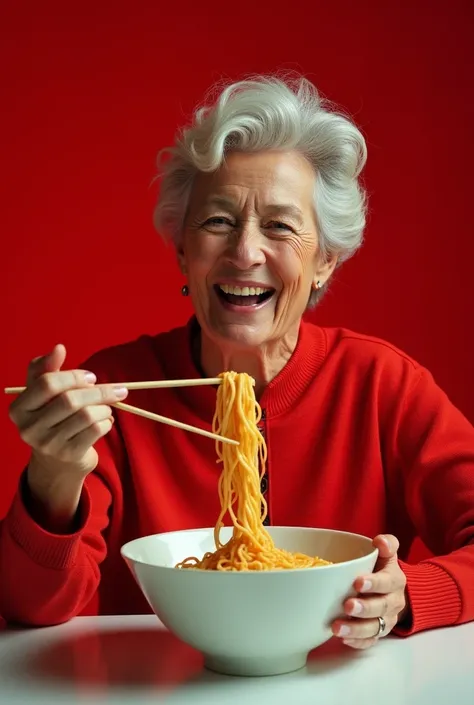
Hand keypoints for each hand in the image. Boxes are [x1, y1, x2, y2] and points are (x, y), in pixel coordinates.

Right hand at [8, 343, 127, 485]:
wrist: (57, 460)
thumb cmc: (52, 416)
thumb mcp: (44, 392)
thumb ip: (47, 368)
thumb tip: (58, 348)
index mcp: (19, 408)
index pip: (47, 383)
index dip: (73, 376)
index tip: (91, 377)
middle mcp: (29, 428)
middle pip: (70, 400)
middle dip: (98, 391)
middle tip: (116, 390)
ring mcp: (48, 444)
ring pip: (86, 415)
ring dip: (104, 407)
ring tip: (107, 407)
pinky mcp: (69, 455)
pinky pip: (96, 430)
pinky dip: (107, 422)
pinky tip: (105, 421)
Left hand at [331, 534, 407, 649]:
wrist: (393, 590)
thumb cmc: (382, 568)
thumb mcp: (387, 554)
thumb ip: (387, 544)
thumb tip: (380, 541)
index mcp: (395, 580)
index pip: (388, 582)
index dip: (374, 583)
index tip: (357, 582)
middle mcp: (393, 601)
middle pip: (382, 607)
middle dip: (365, 608)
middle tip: (347, 606)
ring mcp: (386, 619)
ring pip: (375, 628)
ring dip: (356, 629)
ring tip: (337, 628)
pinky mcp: (378, 633)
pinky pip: (370, 641)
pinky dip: (357, 642)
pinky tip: (343, 639)